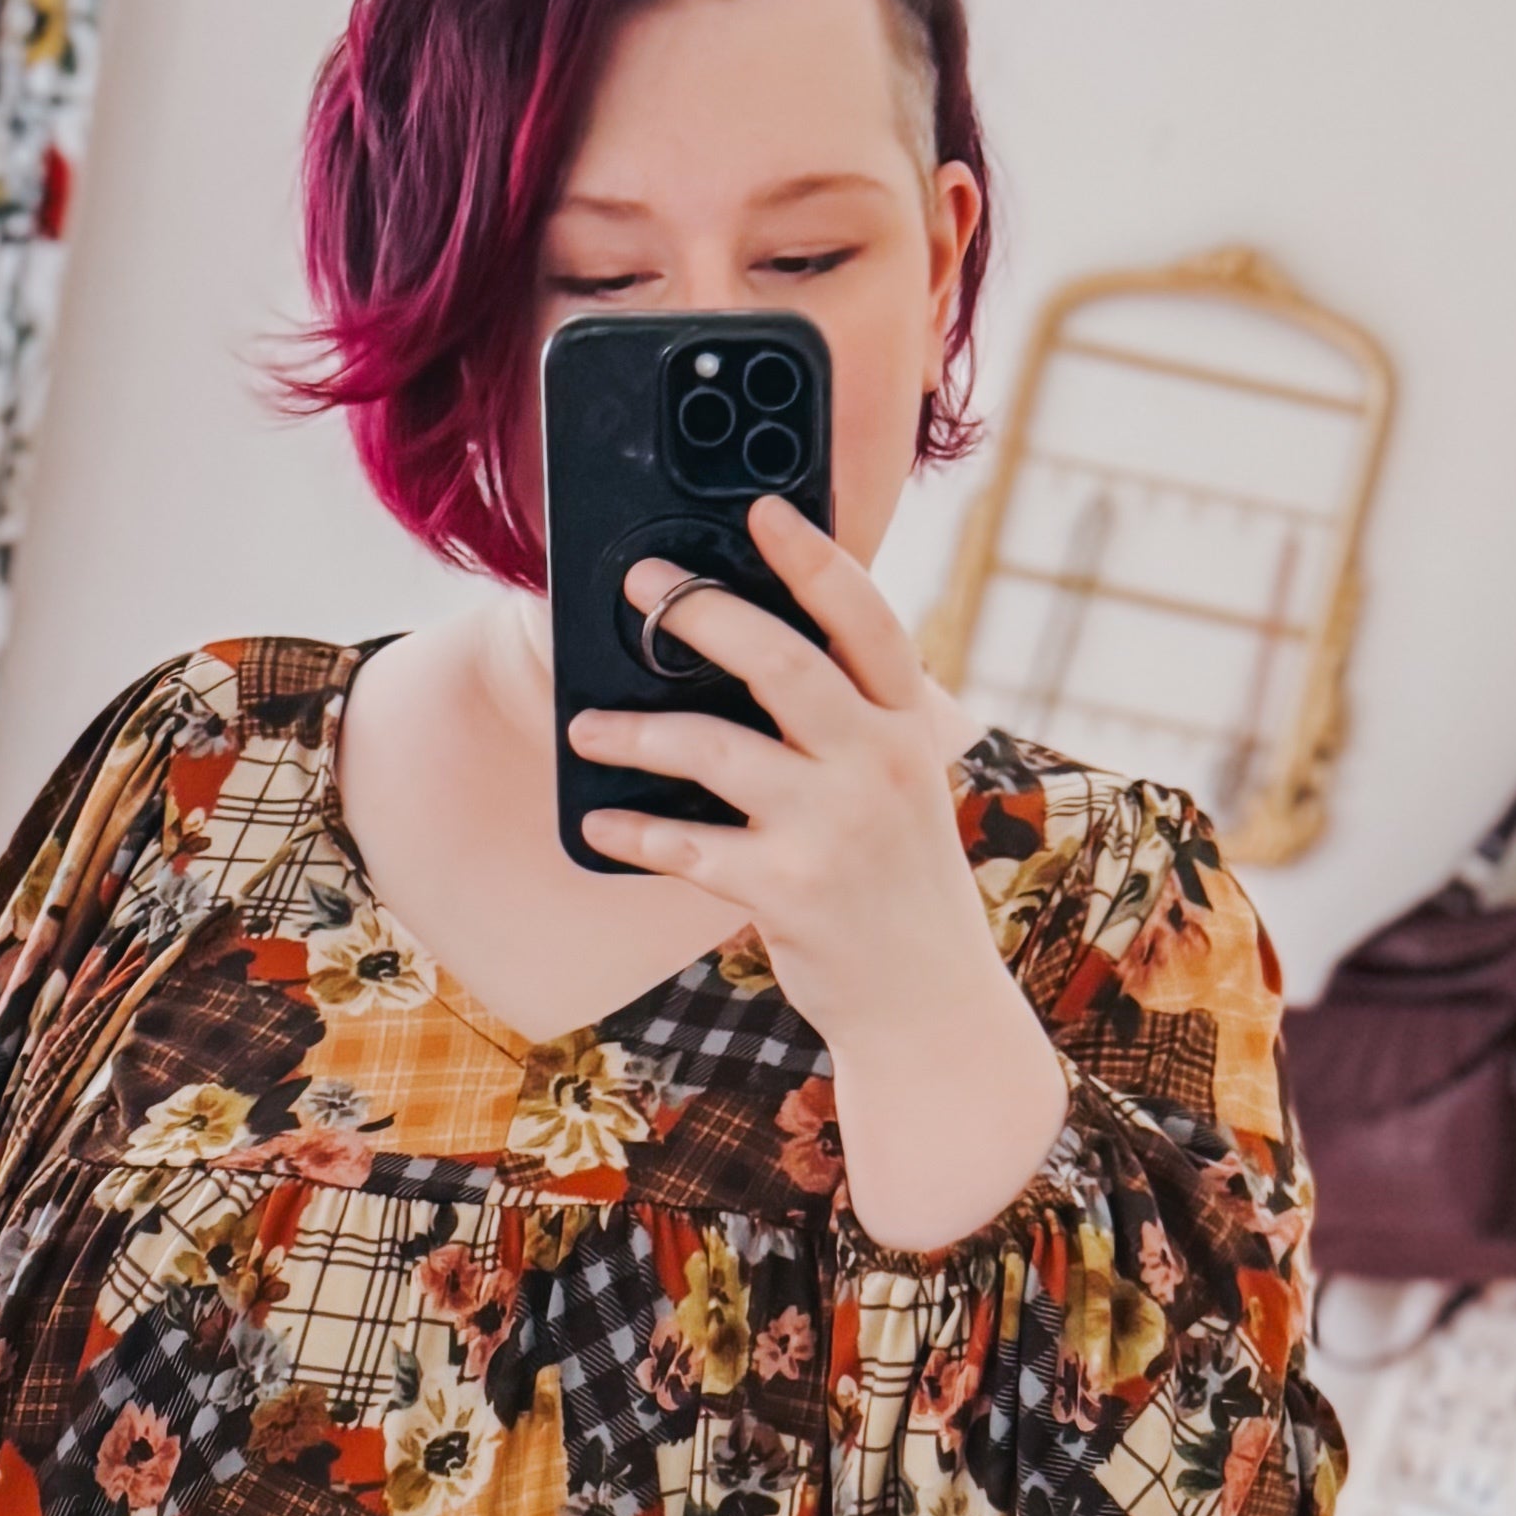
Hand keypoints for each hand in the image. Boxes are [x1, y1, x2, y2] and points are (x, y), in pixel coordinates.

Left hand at [567, 494, 1071, 1253]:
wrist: (930, 1006)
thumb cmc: (896, 887)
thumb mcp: (897, 793)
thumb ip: (847, 730)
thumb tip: (741, 668)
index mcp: (907, 729)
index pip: (867, 620)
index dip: (815, 557)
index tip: (764, 509)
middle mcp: (879, 766)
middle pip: (782, 662)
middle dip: (702, 614)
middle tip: (642, 583)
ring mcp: (834, 829)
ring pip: (716, 751)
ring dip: (637, 734)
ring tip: (585, 726)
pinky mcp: (788, 891)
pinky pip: (689, 846)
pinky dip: (635, 834)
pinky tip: (599, 824)